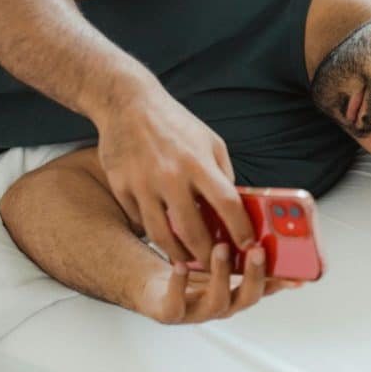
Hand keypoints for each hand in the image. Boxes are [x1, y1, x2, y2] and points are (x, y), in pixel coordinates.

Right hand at [94, 83, 255, 267]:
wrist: (128, 104)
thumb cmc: (176, 125)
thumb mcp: (210, 142)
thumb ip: (222, 175)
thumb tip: (234, 209)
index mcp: (198, 162)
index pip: (227, 204)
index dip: (240, 229)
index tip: (248, 246)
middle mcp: (170, 175)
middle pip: (193, 230)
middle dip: (208, 255)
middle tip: (217, 266)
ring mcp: (143, 184)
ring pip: (162, 235)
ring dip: (179, 255)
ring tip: (190, 262)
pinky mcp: (122, 188)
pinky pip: (140, 221)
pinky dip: (154, 233)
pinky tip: (165, 237)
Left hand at [137, 243, 302, 323]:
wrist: (151, 284)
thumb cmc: (190, 264)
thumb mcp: (219, 249)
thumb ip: (240, 239)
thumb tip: (262, 213)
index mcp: (238, 290)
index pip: (269, 287)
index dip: (285, 282)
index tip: (298, 270)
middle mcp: (223, 304)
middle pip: (248, 296)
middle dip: (255, 274)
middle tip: (258, 250)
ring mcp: (198, 311)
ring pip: (217, 301)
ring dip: (221, 275)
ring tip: (220, 249)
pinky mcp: (171, 313)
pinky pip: (176, 304)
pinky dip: (179, 283)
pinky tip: (181, 265)